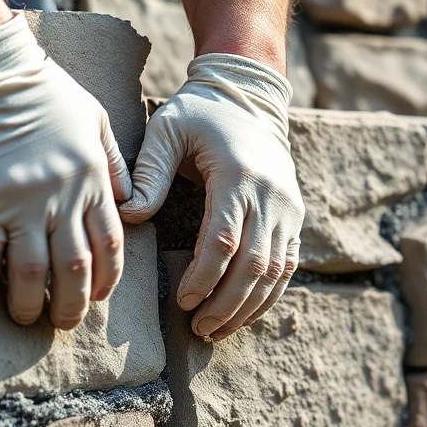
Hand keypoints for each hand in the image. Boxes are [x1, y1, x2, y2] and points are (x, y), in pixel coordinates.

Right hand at [0, 13, 129, 329]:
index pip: (111, 243)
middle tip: (64, 322)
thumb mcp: (96, 121)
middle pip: (75, 267)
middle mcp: (64, 196)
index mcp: (94, 179)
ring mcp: (24, 201)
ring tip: (27, 317)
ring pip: (33, 271)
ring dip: (30, 302)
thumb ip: (117, 165)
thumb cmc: (44, 90)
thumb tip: (131, 203)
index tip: (97, 297)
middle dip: (72, 303)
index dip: (106, 278)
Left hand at [120, 53, 302, 339]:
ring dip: (248, 307)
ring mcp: (289, 207)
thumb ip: (149, 173)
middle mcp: (271, 195)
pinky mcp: (296, 216)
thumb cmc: (201, 114)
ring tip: (217, 330)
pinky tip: (243, 314)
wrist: (250, 96)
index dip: (205, 277)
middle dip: (226, 303)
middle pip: (255, 265)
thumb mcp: (167, 130)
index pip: (224, 240)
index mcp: (238, 176)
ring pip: (276, 272)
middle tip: (199, 327)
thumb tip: (130, 217)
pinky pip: (288, 265)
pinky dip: (268, 295)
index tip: (183, 301)